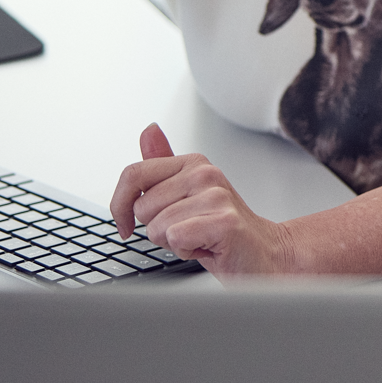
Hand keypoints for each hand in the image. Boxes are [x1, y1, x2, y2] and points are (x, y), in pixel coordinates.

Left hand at [109, 123, 297, 279]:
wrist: (262, 251)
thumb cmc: (220, 227)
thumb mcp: (187, 193)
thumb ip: (164, 163)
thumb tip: (148, 130)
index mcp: (193, 163)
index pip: (134, 174)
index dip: (119, 205)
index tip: (125, 225)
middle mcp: (205, 174)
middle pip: (142, 207)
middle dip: (156, 229)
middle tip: (187, 229)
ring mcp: (216, 196)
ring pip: (157, 227)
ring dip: (173, 243)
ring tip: (199, 238)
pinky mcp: (224, 222)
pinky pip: (175, 238)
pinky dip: (187, 252)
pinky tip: (206, 247)